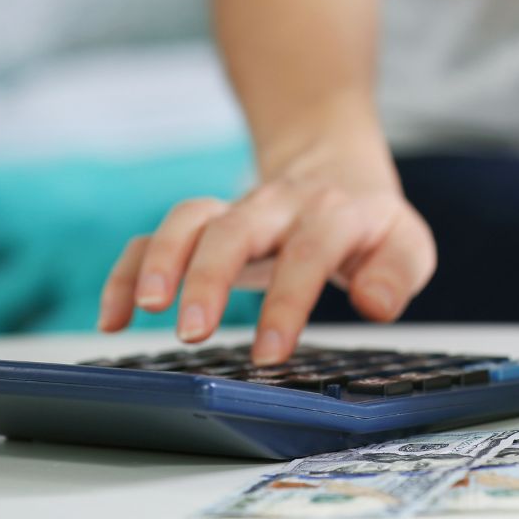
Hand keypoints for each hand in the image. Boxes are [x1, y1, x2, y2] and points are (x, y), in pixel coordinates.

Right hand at [96, 104, 435, 363]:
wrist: (334, 164)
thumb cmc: (369, 221)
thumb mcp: (405, 244)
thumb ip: (397, 274)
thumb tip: (375, 304)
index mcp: (334, 214)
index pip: (309, 252)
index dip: (287, 301)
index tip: (269, 354)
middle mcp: (278, 207)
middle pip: (236, 229)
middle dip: (209, 278)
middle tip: (193, 331)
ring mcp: (235, 210)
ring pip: (189, 220)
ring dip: (161, 261)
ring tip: (144, 310)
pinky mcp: (204, 223)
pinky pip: (156, 237)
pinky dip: (128, 271)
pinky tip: (112, 316)